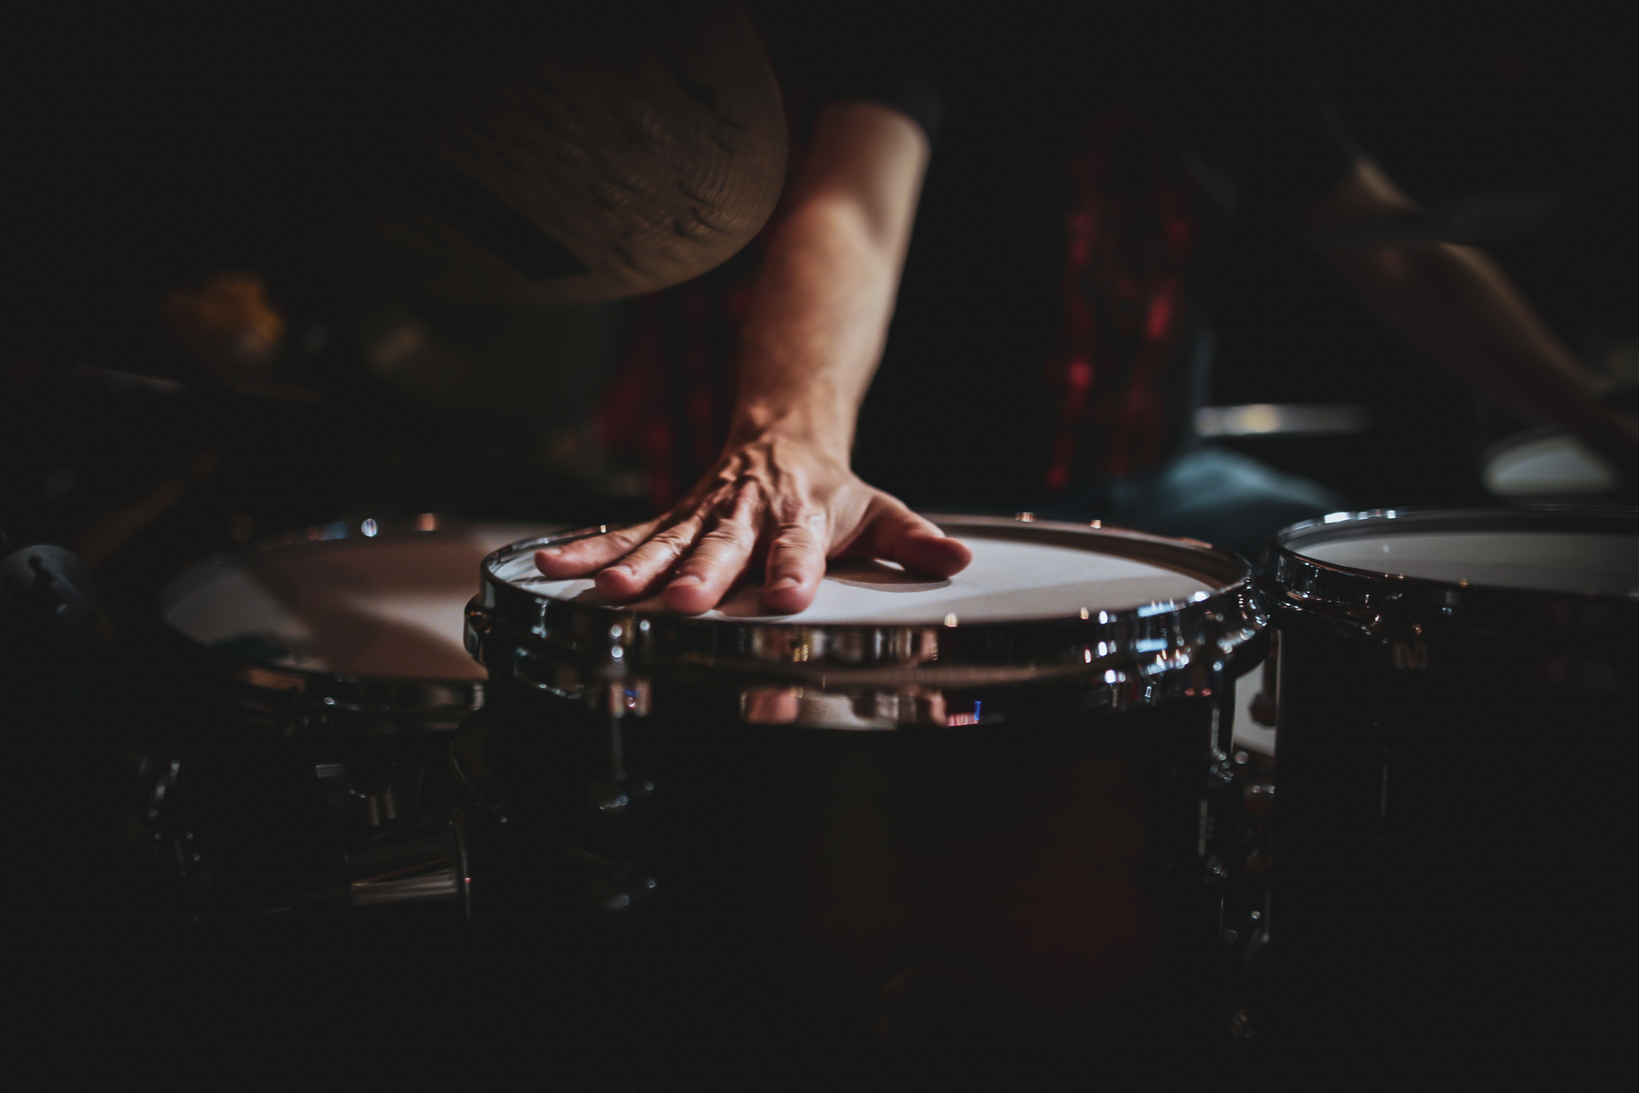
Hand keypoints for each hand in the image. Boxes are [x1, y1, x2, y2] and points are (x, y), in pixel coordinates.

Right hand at [533, 433, 971, 613]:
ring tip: (610, 592)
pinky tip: (553, 566)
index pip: (801, 544)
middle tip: (687, 602)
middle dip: (704, 573)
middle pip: (725, 544)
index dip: (794, 568)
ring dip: (637, 565)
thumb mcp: (880, 510)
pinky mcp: (671, 516)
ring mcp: (704, 512)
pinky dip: (590, 549)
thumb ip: (913, 541)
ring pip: (667, 539)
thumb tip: (960, 563)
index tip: (787, 597)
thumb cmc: (832, 488)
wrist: (782, 429)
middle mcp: (749, 511)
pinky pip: (626, 533)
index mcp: (804, 512)